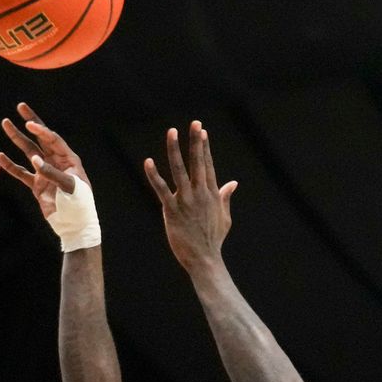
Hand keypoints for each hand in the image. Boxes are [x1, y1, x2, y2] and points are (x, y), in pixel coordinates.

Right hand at [0, 102, 88, 218]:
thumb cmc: (79, 206)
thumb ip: (52, 173)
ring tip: (5, 123)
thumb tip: (34, 159)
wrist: (75, 226)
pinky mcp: (37, 185)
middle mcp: (56, 162)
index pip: (53, 140)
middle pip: (40, 138)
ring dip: (16, 138)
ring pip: (28, 152)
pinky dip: (10, 166)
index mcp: (69, 160)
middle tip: (20, 106)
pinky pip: (21, 173)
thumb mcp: (70, 188)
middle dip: (30, 122)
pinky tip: (0, 157)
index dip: (41, 131)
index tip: (29, 123)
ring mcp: (45, 173)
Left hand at [143, 122, 237, 270]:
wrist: (205, 259)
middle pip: (198, 162)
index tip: (202, 132)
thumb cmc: (214, 239)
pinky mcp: (172, 211)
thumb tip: (233, 183)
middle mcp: (200, 194)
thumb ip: (225, 197)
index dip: (205, 148)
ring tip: (172, 132)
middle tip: (194, 123)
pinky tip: (148, 162)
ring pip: (179, 170)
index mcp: (212, 194)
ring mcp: (186, 201)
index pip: (207, 165)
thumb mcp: (224, 217)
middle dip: (195, 141)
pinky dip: (154, 175)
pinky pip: (162, 189)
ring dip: (175, 150)